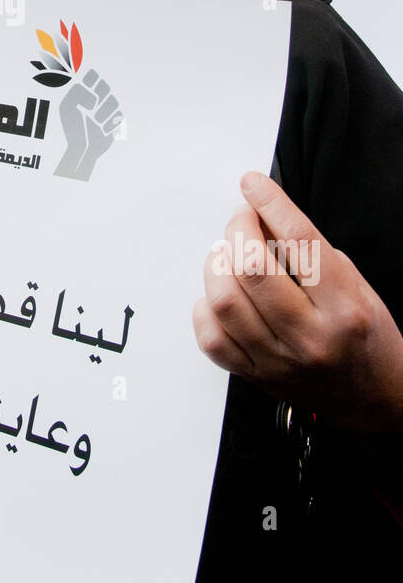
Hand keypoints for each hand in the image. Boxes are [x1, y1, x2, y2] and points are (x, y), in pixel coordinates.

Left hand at [194, 172, 402, 436]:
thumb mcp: (357, 285)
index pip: (300, 242)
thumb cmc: (366, 337)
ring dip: (217, 265)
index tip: (253, 184)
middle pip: (252, 269)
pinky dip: (207, 307)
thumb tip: (265, 215)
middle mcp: (311, 336)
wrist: (375, 399)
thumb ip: (312, 253)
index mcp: (344, 307)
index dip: (270, 203)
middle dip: (238, 230)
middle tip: (243, 220)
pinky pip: (211, 338)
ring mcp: (279, 361)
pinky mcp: (255, 378)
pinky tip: (222, 294)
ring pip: (224, 302)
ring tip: (228, 254)